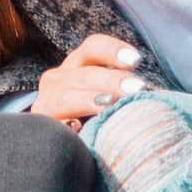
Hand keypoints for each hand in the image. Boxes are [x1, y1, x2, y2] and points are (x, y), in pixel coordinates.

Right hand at [29, 32, 147, 126]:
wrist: (55, 143)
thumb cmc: (95, 118)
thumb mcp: (105, 97)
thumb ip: (122, 93)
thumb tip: (151, 98)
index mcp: (78, 66)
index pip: (93, 48)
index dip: (113, 50)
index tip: (136, 61)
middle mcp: (57, 80)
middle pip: (84, 73)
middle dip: (111, 80)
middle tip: (136, 89)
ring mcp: (45, 103)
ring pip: (65, 97)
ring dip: (89, 100)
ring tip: (111, 104)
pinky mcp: (40, 127)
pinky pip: (51, 125)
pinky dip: (65, 125)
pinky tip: (78, 128)